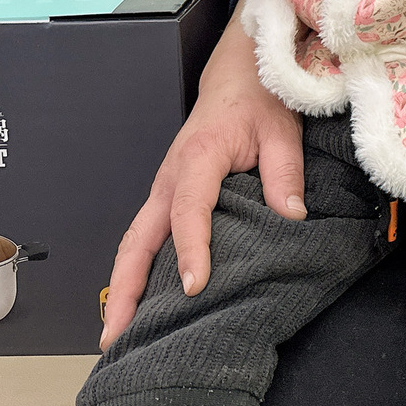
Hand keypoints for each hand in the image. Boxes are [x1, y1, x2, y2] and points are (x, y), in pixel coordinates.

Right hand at [99, 0, 305, 349]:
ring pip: (134, 241)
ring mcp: (163, 186)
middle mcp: (170, 176)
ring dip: (122, 285)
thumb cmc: (259, 98)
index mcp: (198, 157)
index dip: (192, 249)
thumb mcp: (281, 129)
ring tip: (114, 333)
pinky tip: (137, 301)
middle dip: (126, 287)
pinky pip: (145, 235)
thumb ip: (284, 172)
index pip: (189, 209)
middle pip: (138, 237)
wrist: (238, 71)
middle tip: (117, 334)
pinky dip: (135, 269)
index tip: (195, 286)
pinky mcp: (167, 193)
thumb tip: (291, 217)